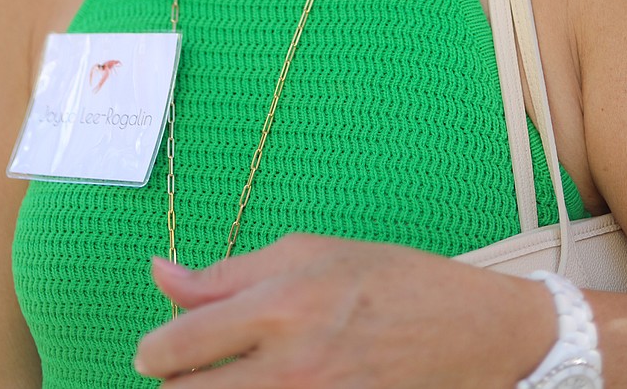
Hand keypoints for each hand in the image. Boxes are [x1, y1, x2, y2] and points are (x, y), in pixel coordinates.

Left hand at [134, 233, 553, 386]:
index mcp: (281, 306)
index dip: (154, 352)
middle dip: (177, 384)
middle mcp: (292, 366)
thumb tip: (161, 274)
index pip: (179, 346)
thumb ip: (227, 272)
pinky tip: (270, 387)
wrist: (471, 331)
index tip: (154, 351)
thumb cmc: (391, 280)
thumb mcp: (310, 251)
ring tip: (231, 378)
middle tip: (190, 370)